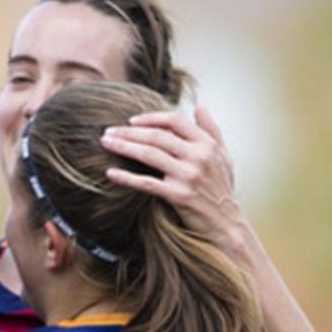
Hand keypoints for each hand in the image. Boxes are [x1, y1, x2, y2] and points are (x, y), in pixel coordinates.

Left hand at [100, 107, 248, 252]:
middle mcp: (199, 157)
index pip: (175, 121)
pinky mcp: (179, 196)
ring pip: (150, 155)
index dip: (150, 118)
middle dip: (129, 132)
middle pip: (157, 136)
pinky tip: (110, 174)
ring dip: (124, 147)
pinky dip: (127, 177)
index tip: (130, 121)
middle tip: (108, 131)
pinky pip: (147, 183)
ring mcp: (189, 176)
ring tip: (105, 143)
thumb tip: (199, 107)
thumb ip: (212, 130)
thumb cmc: (221, 189)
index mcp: (207, 144)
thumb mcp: (223, 156)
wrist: (226, 224)